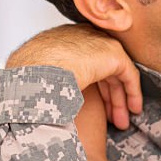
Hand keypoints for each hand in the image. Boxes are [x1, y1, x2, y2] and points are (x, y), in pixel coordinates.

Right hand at [6, 24, 142, 124]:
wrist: (36, 69)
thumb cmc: (27, 77)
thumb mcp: (34, 76)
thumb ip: (43, 81)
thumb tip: (35, 98)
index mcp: (60, 41)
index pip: (82, 63)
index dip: (90, 88)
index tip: (93, 107)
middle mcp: (81, 38)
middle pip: (101, 69)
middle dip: (107, 97)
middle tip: (111, 119)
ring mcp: (98, 43)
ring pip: (115, 74)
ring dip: (119, 100)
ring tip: (122, 123)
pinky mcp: (112, 54)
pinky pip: (128, 75)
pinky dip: (132, 92)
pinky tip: (133, 109)